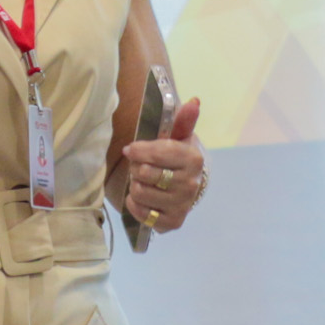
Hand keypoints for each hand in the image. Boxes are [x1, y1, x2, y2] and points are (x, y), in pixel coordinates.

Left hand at [121, 97, 204, 233]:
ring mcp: (182, 205)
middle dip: (137, 168)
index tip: (130, 149)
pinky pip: (142, 214)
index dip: (139, 150)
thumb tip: (194, 101)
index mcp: (193, 158)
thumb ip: (182, 120)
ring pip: (141, 192)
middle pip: (146, 173)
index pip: (158, 152)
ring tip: (142, 182)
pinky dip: (135, 205)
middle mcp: (191, 183)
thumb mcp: (177, 137)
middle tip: (140, 167)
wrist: (182, 187)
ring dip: (135, 185)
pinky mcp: (173, 223)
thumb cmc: (174, 158)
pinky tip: (141, 198)